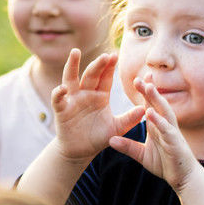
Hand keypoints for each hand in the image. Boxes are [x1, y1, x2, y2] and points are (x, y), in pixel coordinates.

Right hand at [51, 50, 144, 164]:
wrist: (80, 151)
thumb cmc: (98, 137)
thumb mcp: (117, 128)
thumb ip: (130, 119)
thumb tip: (145, 109)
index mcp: (100, 95)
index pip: (105, 77)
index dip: (109, 67)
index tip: (115, 55)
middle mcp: (86, 93)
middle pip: (91, 74)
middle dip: (98, 64)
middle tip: (105, 55)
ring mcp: (72, 100)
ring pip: (71, 79)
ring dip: (72, 65)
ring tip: (75, 53)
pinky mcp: (61, 110)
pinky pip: (58, 99)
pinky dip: (59, 93)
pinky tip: (62, 89)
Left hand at [107, 77, 200, 189]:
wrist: (183, 178)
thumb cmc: (165, 163)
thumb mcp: (141, 155)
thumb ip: (127, 147)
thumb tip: (110, 140)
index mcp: (157, 125)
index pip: (150, 105)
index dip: (144, 92)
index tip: (136, 78)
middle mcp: (165, 125)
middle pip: (157, 103)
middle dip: (149, 89)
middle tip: (140, 76)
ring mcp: (171, 132)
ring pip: (164, 112)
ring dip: (156, 99)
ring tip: (148, 87)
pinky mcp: (175, 143)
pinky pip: (166, 130)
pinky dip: (159, 121)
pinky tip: (151, 113)